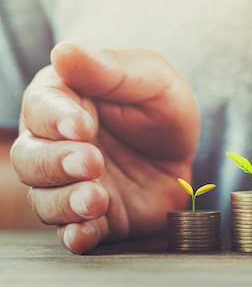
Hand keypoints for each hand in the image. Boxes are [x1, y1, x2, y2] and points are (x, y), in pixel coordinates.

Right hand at [10, 43, 199, 253]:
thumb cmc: (161, 108)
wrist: (184, 155)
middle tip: (92, 161)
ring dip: (65, 201)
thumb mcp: (150, 79)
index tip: (81, 126)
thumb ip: (110, 69)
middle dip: (56, 163)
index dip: (55, 118)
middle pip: (30, 157)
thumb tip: (63, 52)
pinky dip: (75, 235)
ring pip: (44, 197)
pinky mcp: (90, 216)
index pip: (41, 106)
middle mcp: (55, 144)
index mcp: (64, 101)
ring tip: (97, 199)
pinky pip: (71, 231)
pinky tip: (85, 233)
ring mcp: (70, 184)